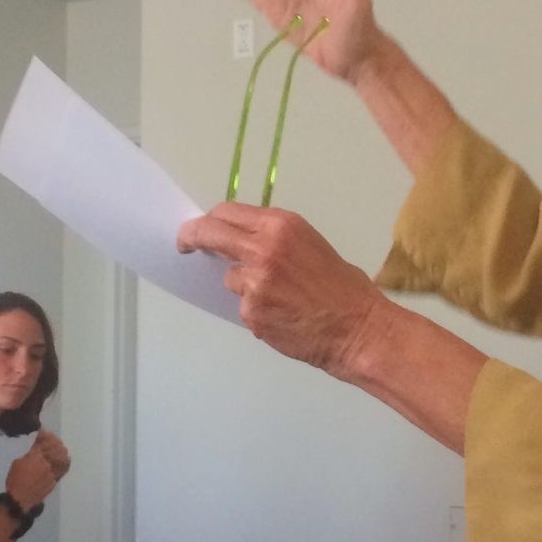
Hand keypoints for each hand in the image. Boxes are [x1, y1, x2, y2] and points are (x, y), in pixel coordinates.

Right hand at [3, 432, 68, 510]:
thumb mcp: (17, 463)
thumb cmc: (14, 480)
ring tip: (59, 447)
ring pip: (62, 456)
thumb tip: (36, 450)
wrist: (19, 499)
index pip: (43, 441)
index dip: (44, 435)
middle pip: (55, 447)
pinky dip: (63, 461)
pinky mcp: (55, 479)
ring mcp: (52, 471)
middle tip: (51, 438)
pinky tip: (63, 458)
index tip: (42, 433)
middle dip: (53, 440)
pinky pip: (62, 468)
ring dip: (60, 450)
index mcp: (35, 456)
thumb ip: (29, 454)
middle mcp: (45, 462)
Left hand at [177, 203, 384, 373]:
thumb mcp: (309, 245)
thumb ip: (273, 240)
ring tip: (282, 298)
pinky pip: (245, 307)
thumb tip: (241, 243)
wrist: (356, 329)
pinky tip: (285, 316)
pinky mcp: (252, 313)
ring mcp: (254, 283)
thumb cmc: (342, 288)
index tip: (199, 229)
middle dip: (192, 237)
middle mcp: (262, 249)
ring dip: (244, 286)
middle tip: (184, 245)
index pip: (226, 213)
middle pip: (210, 234)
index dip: (208, 221)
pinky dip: (259, 312)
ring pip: (230, 279)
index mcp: (281, 226)